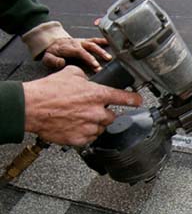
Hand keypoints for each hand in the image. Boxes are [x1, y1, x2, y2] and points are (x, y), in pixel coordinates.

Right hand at [22, 65, 142, 145]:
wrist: (30, 107)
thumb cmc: (48, 91)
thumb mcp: (70, 74)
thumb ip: (85, 77)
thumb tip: (89, 79)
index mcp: (97, 95)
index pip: (125, 98)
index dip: (134, 100)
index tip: (139, 101)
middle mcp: (97, 112)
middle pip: (112, 116)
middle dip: (103, 113)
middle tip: (89, 109)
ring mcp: (89, 127)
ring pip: (101, 128)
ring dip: (94, 124)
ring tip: (78, 117)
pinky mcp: (80, 139)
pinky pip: (89, 138)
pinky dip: (84, 133)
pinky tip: (73, 126)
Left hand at [42, 37, 112, 71]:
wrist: (52, 43)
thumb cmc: (52, 52)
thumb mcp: (47, 58)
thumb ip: (53, 61)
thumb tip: (62, 63)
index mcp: (69, 47)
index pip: (81, 52)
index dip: (89, 58)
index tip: (96, 65)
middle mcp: (77, 43)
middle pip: (90, 47)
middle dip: (99, 53)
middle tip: (107, 60)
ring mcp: (82, 41)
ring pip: (94, 43)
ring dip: (102, 49)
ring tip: (110, 56)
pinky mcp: (85, 41)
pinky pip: (94, 39)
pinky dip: (102, 40)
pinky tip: (110, 43)